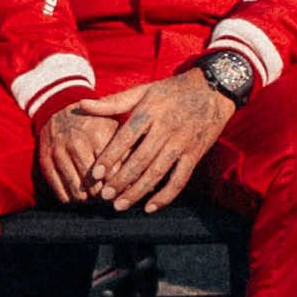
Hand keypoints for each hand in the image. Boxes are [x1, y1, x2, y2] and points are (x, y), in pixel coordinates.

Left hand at [75, 70, 235, 214]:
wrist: (215, 88)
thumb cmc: (173, 90)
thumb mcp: (143, 91)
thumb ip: (113, 102)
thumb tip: (81, 105)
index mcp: (151, 111)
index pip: (126, 137)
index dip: (110, 156)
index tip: (96, 173)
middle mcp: (166, 128)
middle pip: (140, 159)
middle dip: (121, 180)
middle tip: (104, 196)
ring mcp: (183, 142)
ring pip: (158, 172)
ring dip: (138, 191)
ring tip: (120, 205)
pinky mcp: (195, 153)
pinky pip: (180, 179)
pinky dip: (166, 195)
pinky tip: (150, 207)